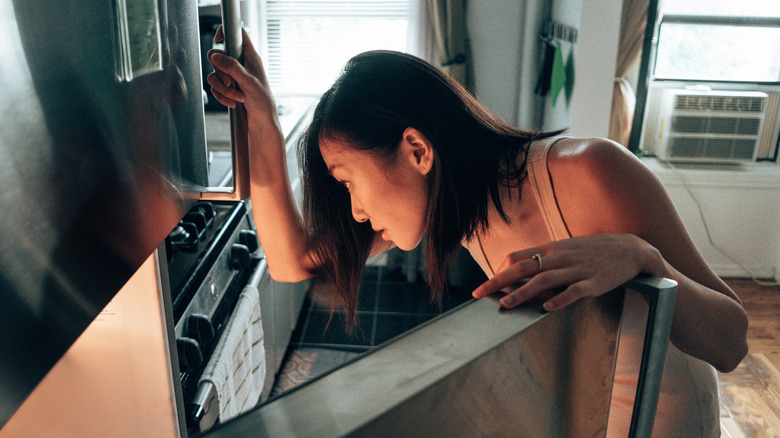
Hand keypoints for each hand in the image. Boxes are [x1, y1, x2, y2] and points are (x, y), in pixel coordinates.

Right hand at [207, 27, 277, 123]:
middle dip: (221, 72)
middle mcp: (239, 64)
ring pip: (214, 74)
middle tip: (232, 83)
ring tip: (237, 96)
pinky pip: (214, 87)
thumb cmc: (263, 101)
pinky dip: (221, 96)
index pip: (237, 34)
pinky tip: (233, 102)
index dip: (225, 32)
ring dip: (223, 88)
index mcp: (249, 56)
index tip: (218, 39)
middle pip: (217, 56)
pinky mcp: (226, 88)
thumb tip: (216, 56)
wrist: (262, 121)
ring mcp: (231, 76)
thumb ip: (232, 67)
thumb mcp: (249, 81)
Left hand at [471, 234, 659, 310]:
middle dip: (497, 281)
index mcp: (550, 249)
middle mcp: (560, 258)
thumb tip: (517, 270)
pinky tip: (547, 308)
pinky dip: (560, 299)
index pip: (516, 257)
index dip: (498, 271)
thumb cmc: (592, 251)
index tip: (484, 286)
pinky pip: (575, 291)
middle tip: (478, 294)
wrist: (631, 249)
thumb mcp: (565, 249)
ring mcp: (577, 269)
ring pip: (544, 281)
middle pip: (523, 268)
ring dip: (522, 293)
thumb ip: (542, 260)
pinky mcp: (594, 283)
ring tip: (505, 304)